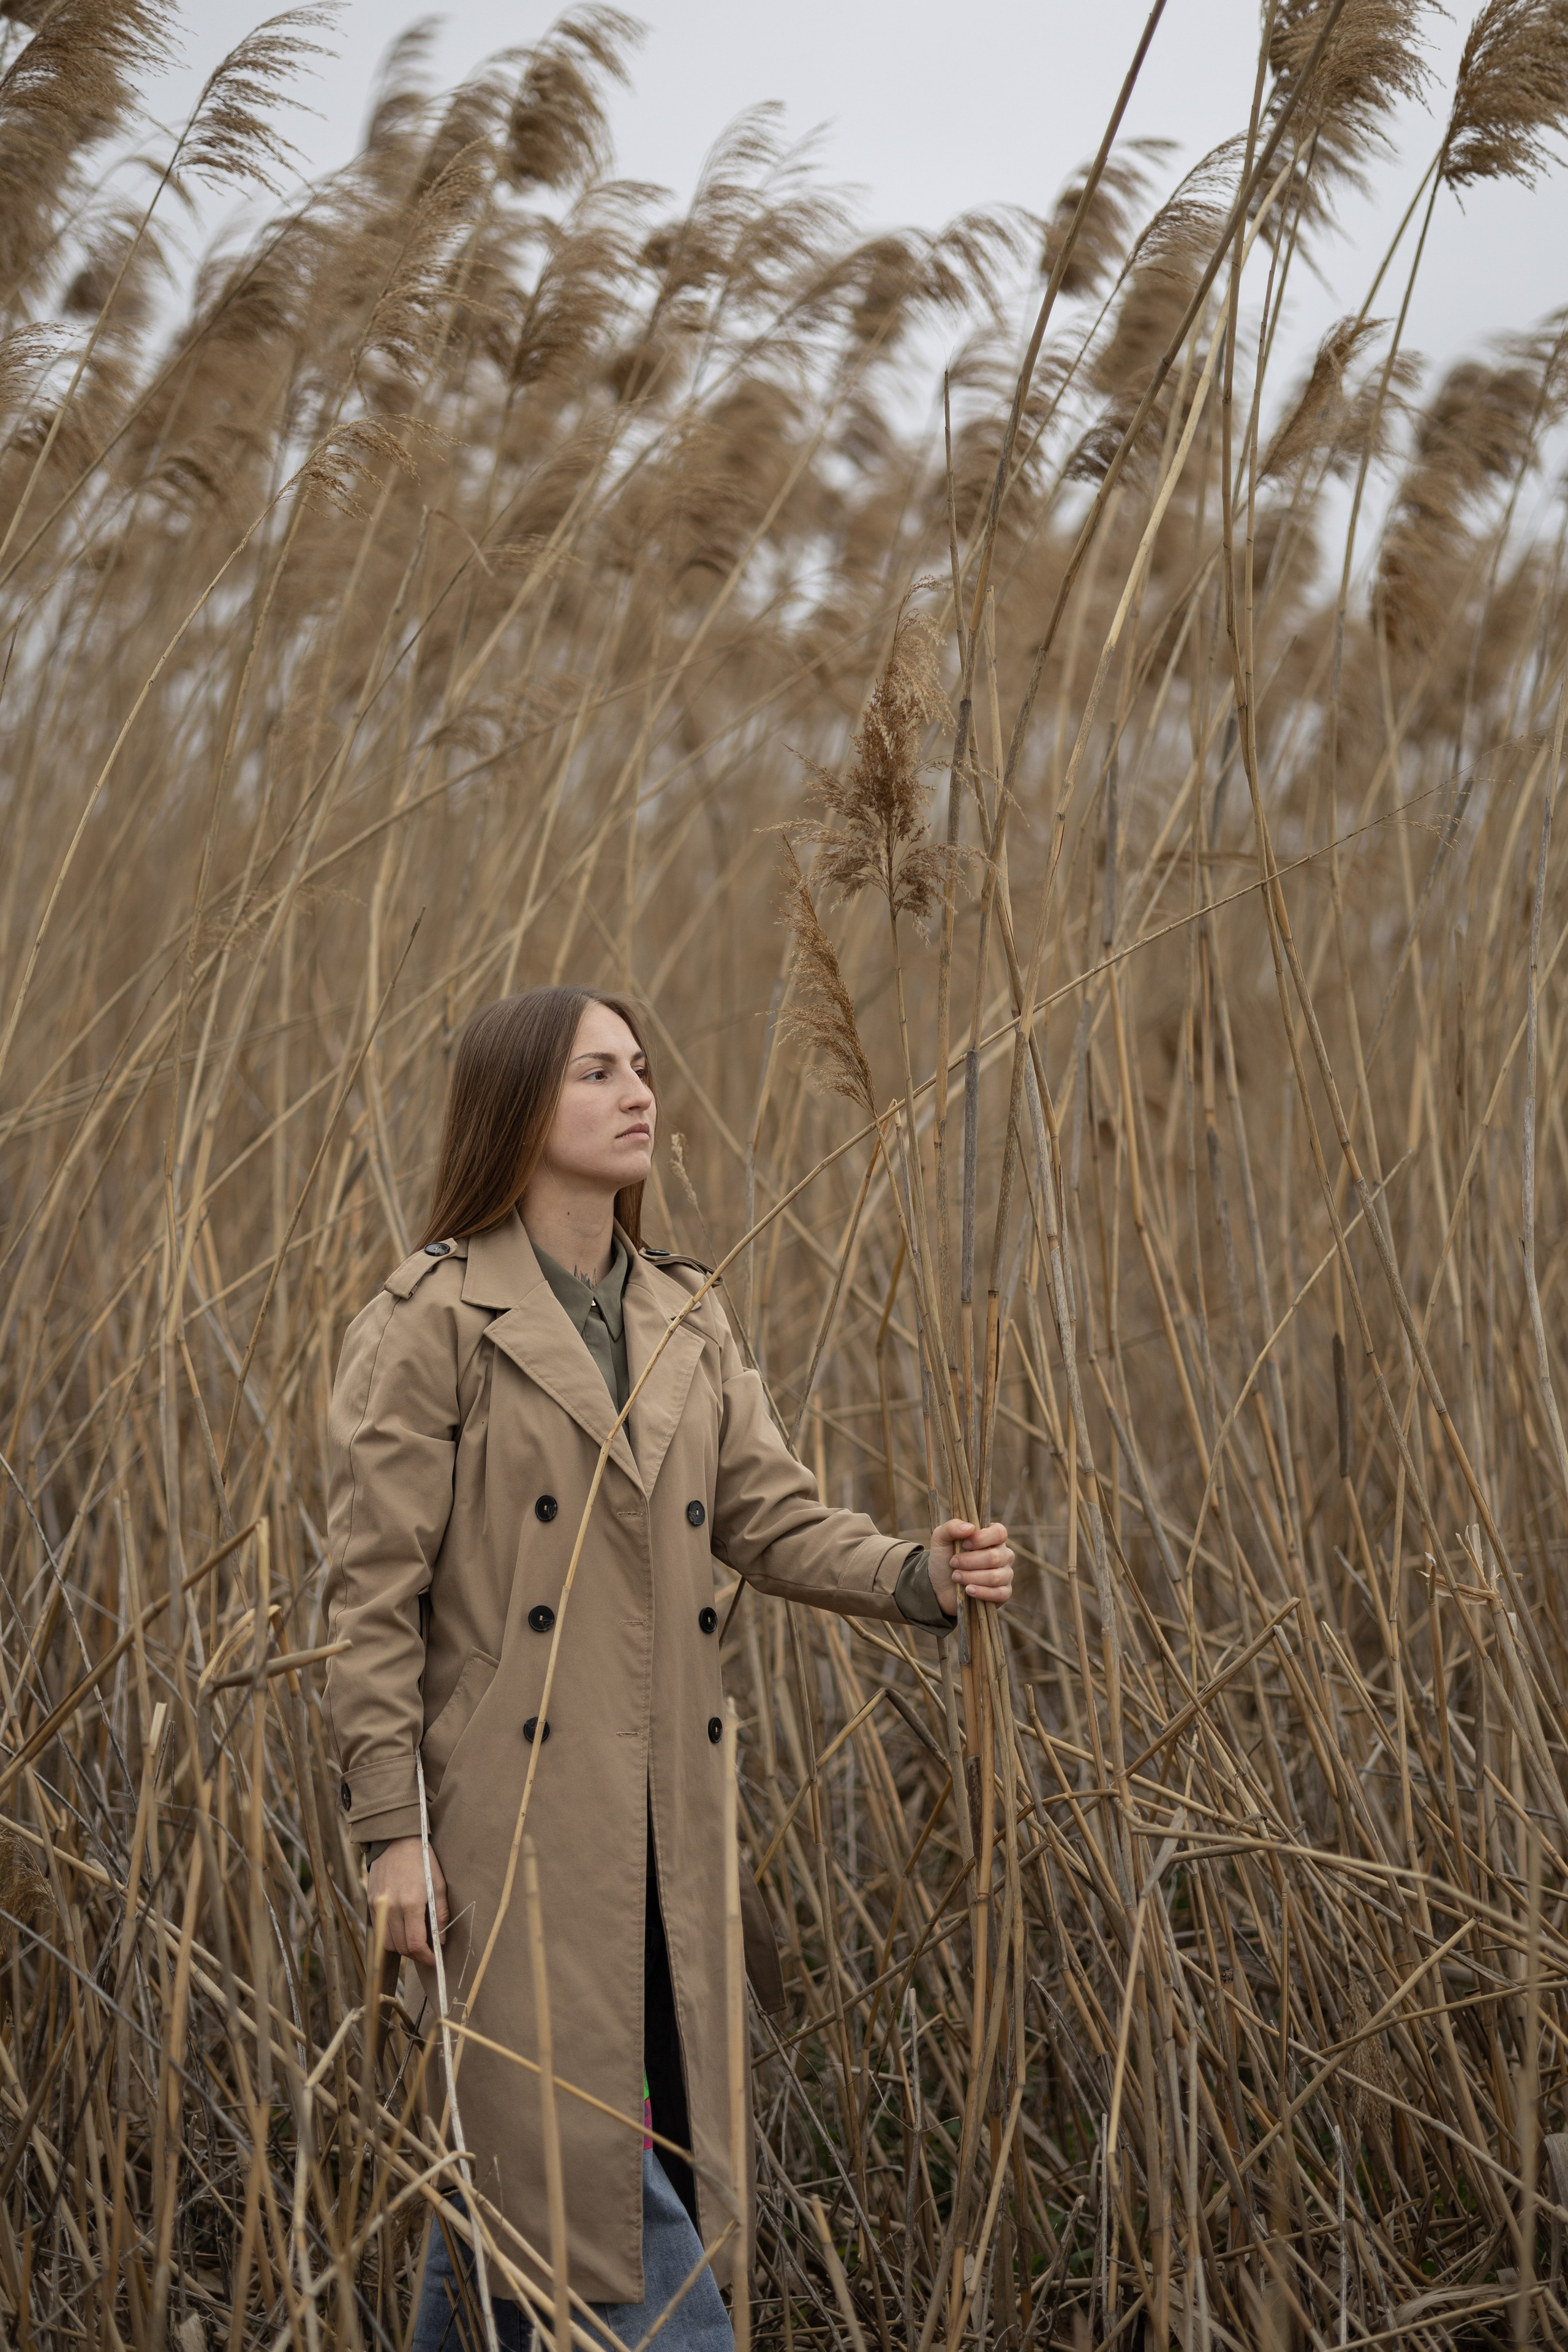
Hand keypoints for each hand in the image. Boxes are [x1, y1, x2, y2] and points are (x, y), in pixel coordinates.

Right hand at [366, 1835, 447, 1965]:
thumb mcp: (438, 1884)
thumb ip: (441, 1915)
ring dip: (401, 1947)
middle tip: (427, 1951)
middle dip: (415, 1954)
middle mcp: (390, 1908)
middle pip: (400, 1947)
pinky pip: (379, 1929)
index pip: (415, 1944)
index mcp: (410, 1904)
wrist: (396, 1839)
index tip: (434, 1960)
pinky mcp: (370, 1902)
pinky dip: (390, 1934)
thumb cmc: (422, 1860)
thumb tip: (441, 1939)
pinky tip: (402, 1927)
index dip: (426, 1957)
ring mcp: (377, 1906)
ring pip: (387, 1942)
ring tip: (414, 1941)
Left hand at [928, 1520, 1013, 1616]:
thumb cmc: (944, 1558)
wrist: (940, 1585)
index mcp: (993, 1537)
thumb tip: (970, 1527)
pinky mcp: (1004, 1593)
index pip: (999, 1533)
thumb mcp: (941, 1538)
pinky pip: (1000, 1593)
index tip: (965, 1544)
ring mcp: (1005, 1574)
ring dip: (971, 1577)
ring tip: (955, 1576)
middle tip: (953, 1563)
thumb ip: (952, 1527)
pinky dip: (982, 1592)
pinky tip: (968, 1590)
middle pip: (995, 1557)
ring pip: (995, 1577)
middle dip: (970, 1562)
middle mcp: (1003, 1554)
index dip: (982, 1539)